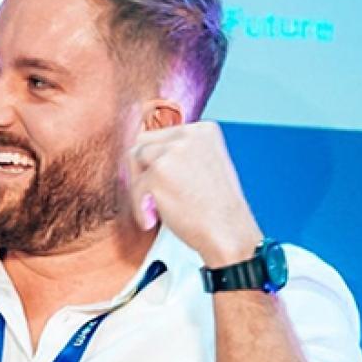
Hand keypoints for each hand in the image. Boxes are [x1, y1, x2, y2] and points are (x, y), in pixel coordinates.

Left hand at [125, 121, 262, 265]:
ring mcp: (172, 151)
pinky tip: (153, 220)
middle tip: (152, 196)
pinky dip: (140, 208)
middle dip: (143, 169)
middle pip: (143, 142)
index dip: (155, 162)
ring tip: (154, 207)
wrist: (228, 232)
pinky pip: (134, 187)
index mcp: (203, 130)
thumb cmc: (217, 209)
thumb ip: (181, 154)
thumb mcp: (206, 166)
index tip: (162, 183)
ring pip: (134, 159)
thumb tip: (146, 153)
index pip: (162, 135)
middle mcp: (189, 134)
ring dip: (139, 185)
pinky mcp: (158, 172)